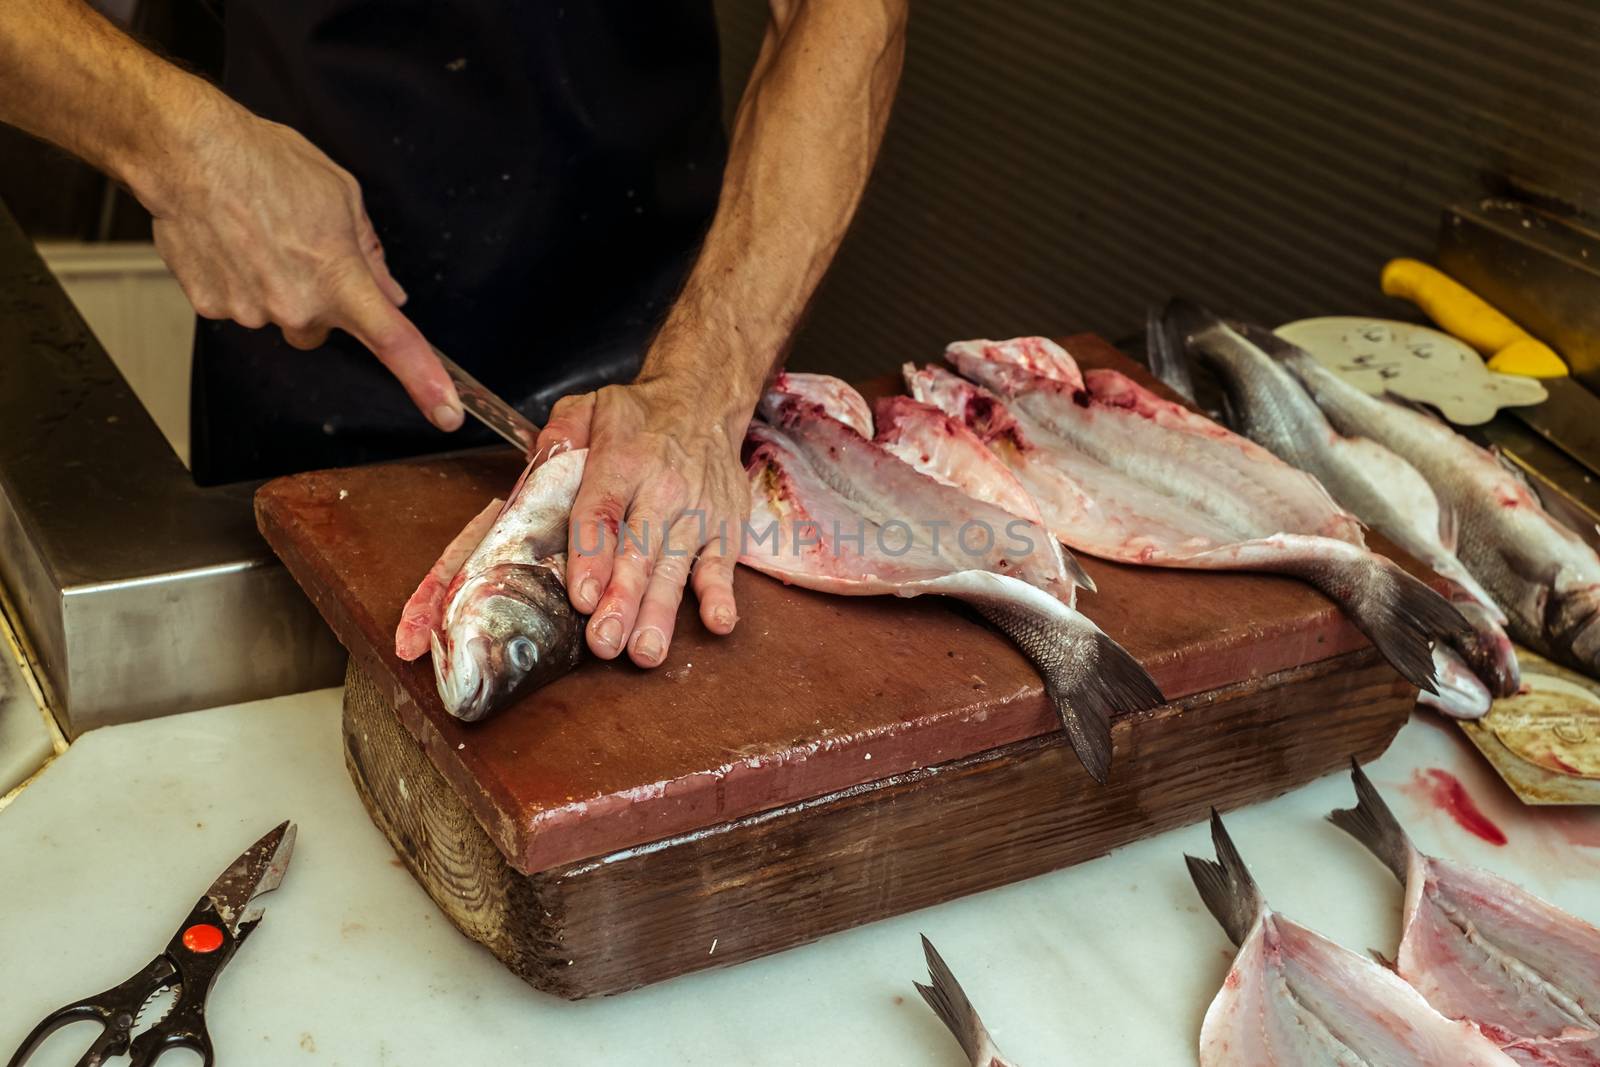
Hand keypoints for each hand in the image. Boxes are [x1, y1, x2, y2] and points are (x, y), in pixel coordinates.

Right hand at [142, 92, 462, 430]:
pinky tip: (227, 243)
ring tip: (254, 235)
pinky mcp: (210, 307)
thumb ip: (370, 254)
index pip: (394, 342)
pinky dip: (233, 280)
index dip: (426, 381)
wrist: (188, 152)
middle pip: (318, 327)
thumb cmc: (266, 163)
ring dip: (271, 286)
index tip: (448, 413)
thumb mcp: (342, 197)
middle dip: (314, 298)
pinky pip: (235, 305)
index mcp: (341, 280)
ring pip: (275, 316)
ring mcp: (251, 311)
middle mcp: (297, 307)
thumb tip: (390, 294)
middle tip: (295, 248)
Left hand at [533, 373, 749, 666]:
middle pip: (640, 551)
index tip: (582, 596)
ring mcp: (698, 511)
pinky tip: (718, 623)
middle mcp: (663, 489)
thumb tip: (531, 475)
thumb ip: (557, 437)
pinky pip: (724, 564)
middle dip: (622, 600)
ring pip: (676, 567)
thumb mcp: (588, 407)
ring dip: (661, 613)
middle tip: (604, 642)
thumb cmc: (639, 416)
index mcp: (622, 462)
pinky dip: (722, 594)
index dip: (592, 556)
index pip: (602, 512)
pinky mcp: (726, 526)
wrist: (705, 400)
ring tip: (646, 652)